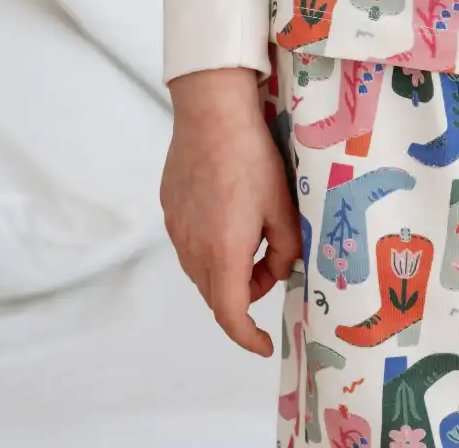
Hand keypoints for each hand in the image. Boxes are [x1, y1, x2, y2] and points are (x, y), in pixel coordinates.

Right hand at [161, 68, 300, 354]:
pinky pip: (191, 244)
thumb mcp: (282, 205)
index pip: (230, 315)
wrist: (212, 114)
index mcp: (223, 254)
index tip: (264, 343)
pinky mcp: (171, 210)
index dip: (248, 337)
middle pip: (216, 295)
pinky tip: (231, 213)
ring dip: (228, 269)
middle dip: (245, 295)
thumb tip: (282, 268)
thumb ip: (287, 247)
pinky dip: (212, 247)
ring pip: (202, 271)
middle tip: (272, 267)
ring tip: (255, 234)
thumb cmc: (251, 158)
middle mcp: (193, 249)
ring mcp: (177, 229)